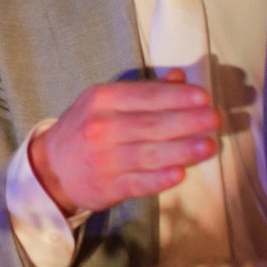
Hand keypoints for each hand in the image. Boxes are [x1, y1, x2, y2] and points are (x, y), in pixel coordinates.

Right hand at [27, 71, 221, 217]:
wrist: (51, 168)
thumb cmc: (86, 128)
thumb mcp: (106, 101)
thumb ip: (144, 91)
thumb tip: (179, 78)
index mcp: (102, 100)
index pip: (145, 96)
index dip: (176, 97)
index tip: (204, 98)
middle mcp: (101, 128)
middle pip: (151, 125)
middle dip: (187, 122)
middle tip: (214, 120)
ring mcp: (103, 160)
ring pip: (148, 154)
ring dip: (182, 151)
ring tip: (208, 146)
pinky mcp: (107, 188)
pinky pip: (137, 183)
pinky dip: (159, 179)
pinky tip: (180, 174)